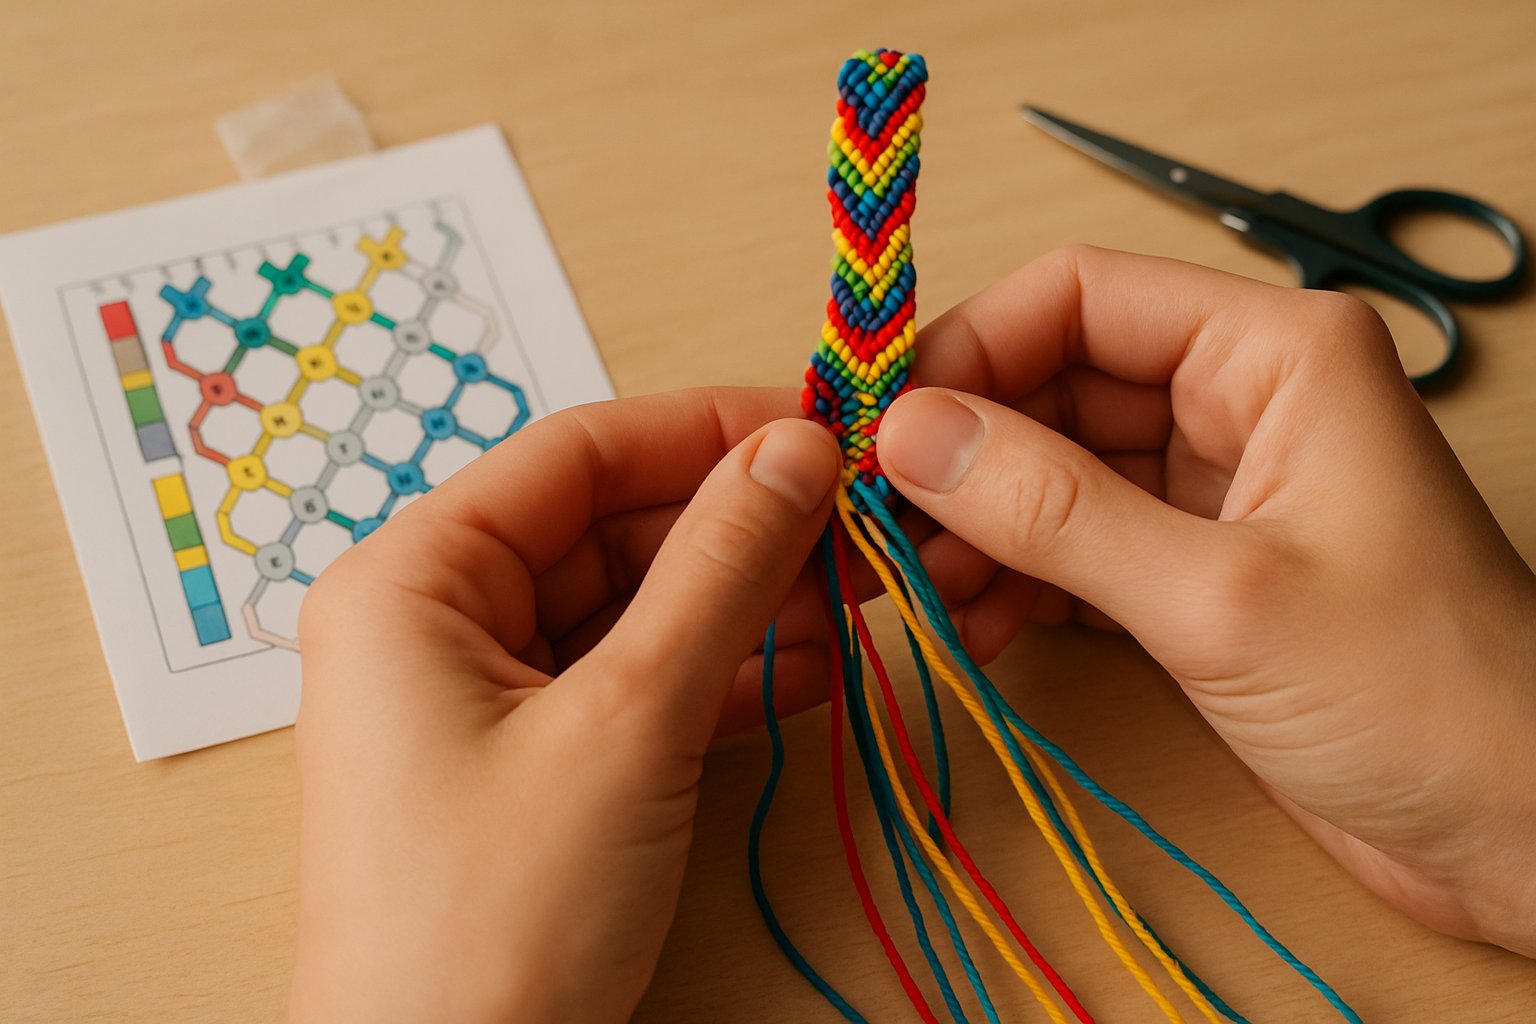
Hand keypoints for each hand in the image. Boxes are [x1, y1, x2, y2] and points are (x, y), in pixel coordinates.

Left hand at [287, 390, 840, 1023]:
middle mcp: (436, 622)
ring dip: (742, 607)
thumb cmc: (493, 917)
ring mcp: (484, 697)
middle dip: (738, 530)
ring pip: (633, 609)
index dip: (705, 429)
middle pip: (610, 528)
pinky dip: (717, 677)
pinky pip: (633, 683)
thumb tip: (797, 449)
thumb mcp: (627, 721)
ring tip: (853, 608)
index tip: (819, 427)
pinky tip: (810, 673)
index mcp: (413, 580)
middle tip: (855, 530)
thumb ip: (718, 572)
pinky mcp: (532, 763)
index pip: (576, 454)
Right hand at [876, 245, 1535, 956]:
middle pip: (1053, 385)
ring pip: (1053, 472)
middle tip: (877, 526)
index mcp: (1272, 354)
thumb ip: (1055, 510)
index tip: (885, 429)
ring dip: (977, 528)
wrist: (1518, 834)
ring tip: (917, 594)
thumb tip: (911, 435)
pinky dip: (1016, 581)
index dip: (972, 351)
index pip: (1081, 297)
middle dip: (961, 456)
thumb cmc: (1424, 695)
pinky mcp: (1195, 571)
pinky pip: (1075, 546)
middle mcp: (1239, 402)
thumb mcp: (1217, 596)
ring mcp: (1213, 490)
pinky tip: (972, 627)